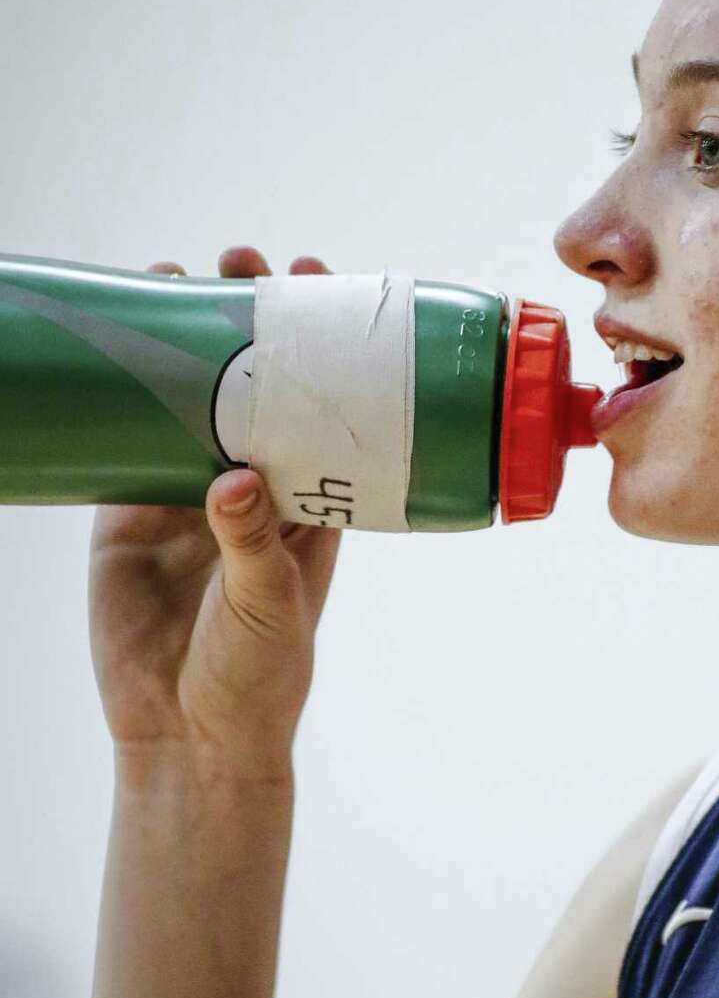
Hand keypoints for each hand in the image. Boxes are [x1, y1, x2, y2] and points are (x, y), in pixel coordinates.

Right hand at [88, 247, 341, 777]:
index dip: (325, 344)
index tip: (318, 282)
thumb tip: (234, 479)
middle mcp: (255, 487)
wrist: (184, 736)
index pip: (327, 404)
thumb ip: (254, 545)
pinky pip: (126, 440)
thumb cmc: (257, 677)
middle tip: (242, 261)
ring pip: (189, 398)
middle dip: (252, 321)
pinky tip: (112, 343)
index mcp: (311, 502)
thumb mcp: (269, 608)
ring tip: (177, 274)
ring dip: (184, 340)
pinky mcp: (128, 514)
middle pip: (259, 383)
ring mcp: (189, 496)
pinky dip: (121, 393)